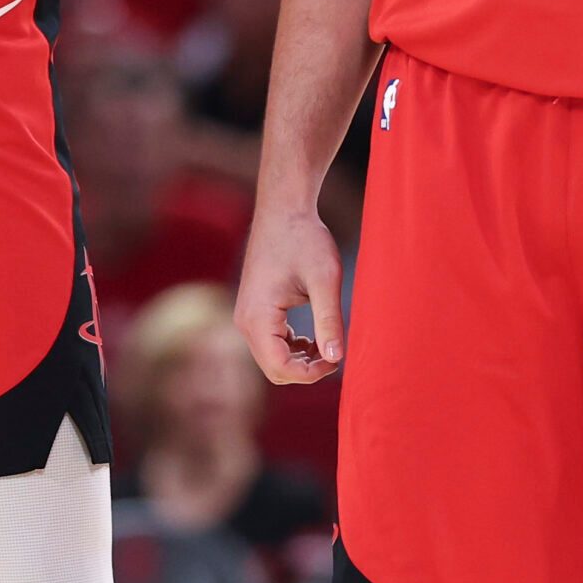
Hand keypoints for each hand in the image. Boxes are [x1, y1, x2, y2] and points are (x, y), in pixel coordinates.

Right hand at [234, 205, 345, 383]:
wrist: (284, 209)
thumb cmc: (304, 238)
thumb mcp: (324, 279)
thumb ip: (329, 320)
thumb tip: (338, 359)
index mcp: (257, 316)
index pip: (280, 368)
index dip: (311, 374)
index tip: (337, 360)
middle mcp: (245, 320)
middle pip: (274, 368)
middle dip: (306, 370)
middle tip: (335, 354)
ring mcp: (247, 315)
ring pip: (272, 358)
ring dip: (301, 359)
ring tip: (328, 341)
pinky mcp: (254, 309)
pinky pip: (271, 343)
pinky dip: (293, 347)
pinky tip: (314, 335)